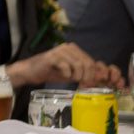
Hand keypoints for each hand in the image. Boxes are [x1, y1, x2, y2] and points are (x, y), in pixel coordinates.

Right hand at [8, 41, 124, 90]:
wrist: (31, 71)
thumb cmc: (53, 72)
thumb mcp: (72, 73)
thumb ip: (85, 73)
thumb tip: (102, 78)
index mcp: (75, 50)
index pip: (92, 62)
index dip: (94, 75)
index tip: (91, 85)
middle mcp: (69, 47)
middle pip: (87, 63)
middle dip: (87, 77)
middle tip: (82, 86)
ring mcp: (60, 51)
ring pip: (78, 65)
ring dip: (77, 76)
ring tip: (71, 80)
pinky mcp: (52, 57)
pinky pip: (66, 67)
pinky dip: (67, 74)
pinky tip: (63, 76)